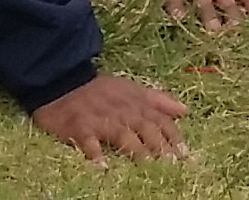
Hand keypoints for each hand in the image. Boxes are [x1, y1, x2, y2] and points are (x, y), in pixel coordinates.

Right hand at [30, 73, 191, 159]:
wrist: (63, 81)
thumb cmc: (99, 90)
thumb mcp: (131, 88)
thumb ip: (158, 100)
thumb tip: (185, 110)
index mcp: (136, 102)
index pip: (160, 120)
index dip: (173, 137)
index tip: (185, 154)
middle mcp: (122, 111)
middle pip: (145, 129)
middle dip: (159, 147)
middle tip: (170, 165)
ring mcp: (101, 119)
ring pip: (122, 135)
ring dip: (135, 151)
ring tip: (146, 167)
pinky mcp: (81, 127)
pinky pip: (89, 141)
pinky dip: (95, 153)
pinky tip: (102, 166)